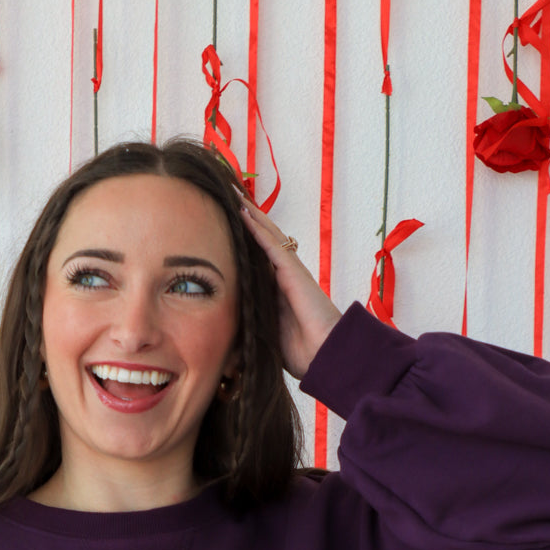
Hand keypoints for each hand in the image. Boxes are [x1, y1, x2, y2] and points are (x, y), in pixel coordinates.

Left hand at [237, 196, 342, 381]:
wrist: (326, 355)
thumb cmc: (302, 353)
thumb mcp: (268, 336)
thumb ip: (253, 326)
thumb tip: (227, 336)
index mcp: (278, 291)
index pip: (257, 259)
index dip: (243, 242)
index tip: (224, 227)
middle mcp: (284, 275)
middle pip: (262, 239)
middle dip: (246, 219)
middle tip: (227, 198)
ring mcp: (289, 271)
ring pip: (266, 234)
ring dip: (250, 213)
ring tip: (233, 193)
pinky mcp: (292, 271)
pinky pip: (271, 244)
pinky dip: (256, 227)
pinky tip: (242, 211)